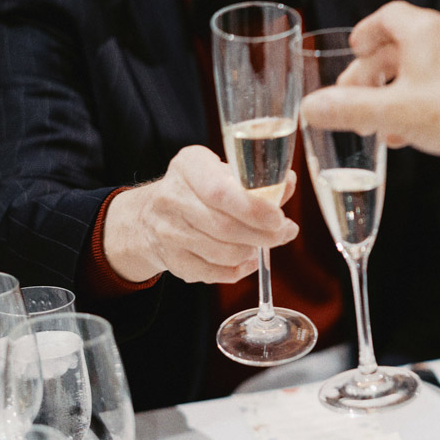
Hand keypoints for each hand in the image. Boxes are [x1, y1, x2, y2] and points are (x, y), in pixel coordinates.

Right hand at [103, 145, 299, 283]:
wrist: (150, 216)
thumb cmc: (199, 190)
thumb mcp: (223, 172)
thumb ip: (258, 180)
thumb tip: (288, 182)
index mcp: (188, 166)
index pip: (219, 191)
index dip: (253, 209)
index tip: (279, 218)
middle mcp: (171, 197)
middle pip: (225, 227)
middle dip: (263, 235)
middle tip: (284, 233)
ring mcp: (168, 232)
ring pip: (223, 253)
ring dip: (252, 251)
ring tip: (263, 242)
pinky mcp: (172, 260)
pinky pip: (214, 273)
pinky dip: (239, 270)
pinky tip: (248, 259)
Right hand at [301, 2, 439, 221]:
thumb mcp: (391, 114)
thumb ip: (347, 110)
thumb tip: (308, 109)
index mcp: (426, 30)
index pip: (388, 16)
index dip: (366, 32)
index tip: (354, 50)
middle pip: (400, 45)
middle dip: (373, 74)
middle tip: (353, 99)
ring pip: (419, 69)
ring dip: (392, 92)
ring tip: (375, 123)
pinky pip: (438, 86)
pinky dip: (416, 103)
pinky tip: (405, 135)